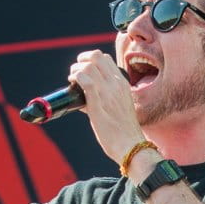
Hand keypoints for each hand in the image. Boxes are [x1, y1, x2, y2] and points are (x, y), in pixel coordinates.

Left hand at [68, 50, 144, 164]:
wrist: (132, 147)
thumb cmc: (125, 133)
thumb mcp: (121, 108)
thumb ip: (107, 99)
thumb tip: (86, 99)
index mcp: (123, 84)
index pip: (105, 59)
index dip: (90, 60)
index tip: (84, 71)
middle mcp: (116, 85)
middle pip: (96, 56)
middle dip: (81, 60)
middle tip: (75, 72)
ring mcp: (107, 94)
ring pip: (88, 66)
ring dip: (75, 70)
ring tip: (72, 79)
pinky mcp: (98, 105)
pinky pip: (86, 81)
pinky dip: (76, 78)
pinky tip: (73, 84)